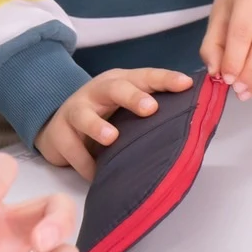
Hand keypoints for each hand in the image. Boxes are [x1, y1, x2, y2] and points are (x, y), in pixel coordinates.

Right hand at [35, 69, 194, 179]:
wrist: (57, 123)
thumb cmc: (104, 113)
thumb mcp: (126, 105)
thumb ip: (151, 107)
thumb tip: (194, 121)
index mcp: (121, 81)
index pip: (146, 76)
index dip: (166, 79)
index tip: (186, 84)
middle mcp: (97, 91)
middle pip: (115, 88)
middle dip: (132, 96)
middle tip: (150, 108)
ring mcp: (74, 110)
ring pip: (84, 115)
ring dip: (97, 126)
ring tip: (111, 138)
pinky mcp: (57, 134)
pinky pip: (70, 149)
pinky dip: (84, 163)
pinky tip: (95, 174)